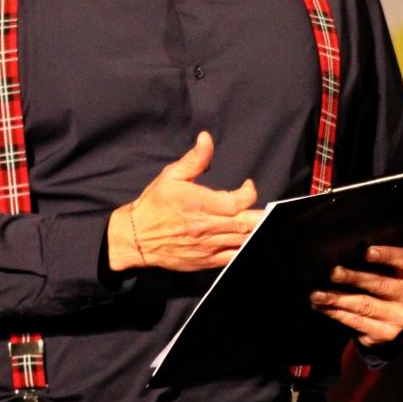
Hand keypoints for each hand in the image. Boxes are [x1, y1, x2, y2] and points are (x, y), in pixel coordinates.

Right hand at [107, 131, 261, 271]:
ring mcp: (207, 247)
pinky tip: (247, 240)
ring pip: (243, 242)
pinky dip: (244, 250)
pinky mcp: (206, 262)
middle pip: (246, 224)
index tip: (247, 186)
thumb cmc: (154, 205)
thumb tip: (206, 139)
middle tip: (265, 209)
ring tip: (259, 222)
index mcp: (198, 204)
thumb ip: (194, 159)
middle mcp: (205, 227)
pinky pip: (233, 259)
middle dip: (261, 216)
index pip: (236, 202)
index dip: (249, 193)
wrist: (137, 238)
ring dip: (255, 232)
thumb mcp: (171, 176)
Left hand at [309, 245, 402, 347]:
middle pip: (381, 284)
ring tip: (317, 294)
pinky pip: (358, 322)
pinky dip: (336, 313)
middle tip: (333, 273)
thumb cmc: (387, 280)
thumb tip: (343, 252)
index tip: (367, 252)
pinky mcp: (386, 333)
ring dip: (337, 299)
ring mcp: (400, 318)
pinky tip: (322, 307)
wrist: (397, 315)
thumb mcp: (390, 269)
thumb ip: (375, 260)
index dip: (387, 255)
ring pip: (365, 305)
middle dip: (354, 278)